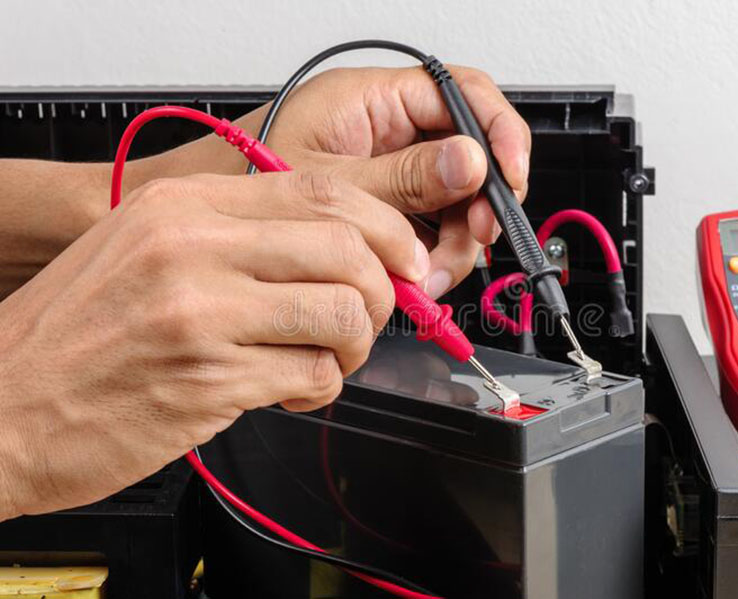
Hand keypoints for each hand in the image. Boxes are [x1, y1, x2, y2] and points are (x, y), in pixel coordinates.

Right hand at [0, 170, 433, 519]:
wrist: (4, 408)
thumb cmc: (78, 333)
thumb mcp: (147, 249)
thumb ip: (243, 238)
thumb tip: (345, 249)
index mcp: (184, 207)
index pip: (324, 192)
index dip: (386, 228)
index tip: (404, 259)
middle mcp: (194, 250)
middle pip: (349, 250)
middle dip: (385, 291)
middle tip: (372, 317)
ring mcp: (202, 316)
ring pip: (344, 314)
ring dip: (357, 345)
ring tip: (328, 357)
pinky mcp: (210, 383)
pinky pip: (315, 376)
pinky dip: (324, 387)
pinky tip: (295, 389)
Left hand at [137, 65, 531, 297]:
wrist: (197, 232)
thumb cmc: (237, 182)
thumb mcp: (328, 183)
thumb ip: (403, 176)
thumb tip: (471, 161)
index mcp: (372, 101)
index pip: (463, 95)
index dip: (499, 134)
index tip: (508, 179)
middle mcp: (386, 133)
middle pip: (468, 158)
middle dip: (477, 205)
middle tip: (470, 240)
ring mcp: (387, 174)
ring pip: (454, 203)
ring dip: (453, 245)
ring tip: (425, 278)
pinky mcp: (382, 212)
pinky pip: (428, 232)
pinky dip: (429, 262)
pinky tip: (413, 283)